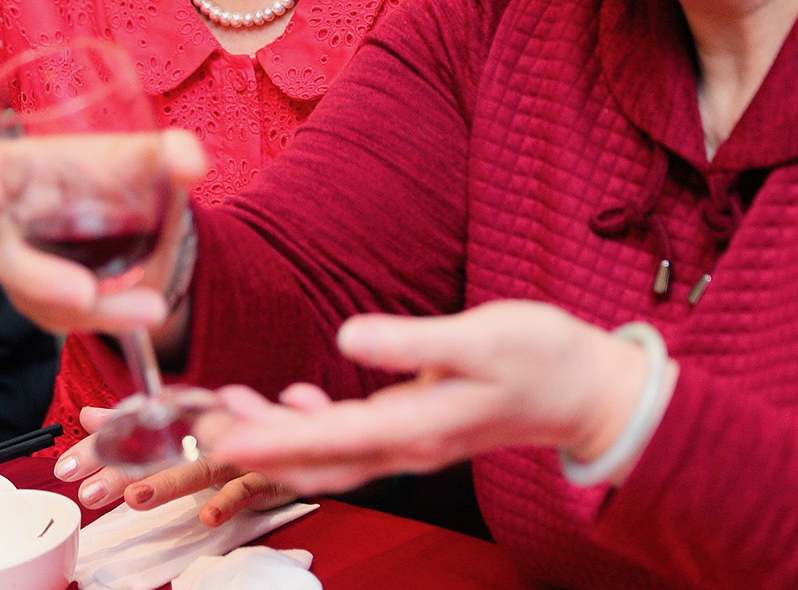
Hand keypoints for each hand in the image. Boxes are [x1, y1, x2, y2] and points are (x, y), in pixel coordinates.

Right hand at [0, 131, 207, 337]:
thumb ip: (174, 151)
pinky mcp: (38, 299)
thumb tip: (193, 162)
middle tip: (85, 296)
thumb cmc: (118, 174)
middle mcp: (8, 218)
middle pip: (4, 255)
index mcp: (20, 167)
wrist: (133, 218)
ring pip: (37, 297)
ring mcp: (20, 264)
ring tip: (150, 308)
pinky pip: (59, 318)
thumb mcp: (146, 159)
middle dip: (41, 280)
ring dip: (93, 310)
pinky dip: (102, 320)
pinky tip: (139, 312)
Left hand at [52, 406, 297, 524]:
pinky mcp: (263, 476)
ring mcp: (236, 453)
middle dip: (123, 471)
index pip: (135, 431)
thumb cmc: (235, 435)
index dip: (101, 448)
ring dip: (168, 483)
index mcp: (183, 420)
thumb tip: (90, 416)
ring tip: (136, 497)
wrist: (298, 438)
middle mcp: (205, 432)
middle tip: (89, 490)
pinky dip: (226, 502)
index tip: (67, 466)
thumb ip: (135, 424)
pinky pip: (244, 490)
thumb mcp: (182, 430)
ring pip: (198, 469)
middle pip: (159, 452)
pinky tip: (207, 516)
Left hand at [202, 300, 666, 493]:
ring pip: (333, 453)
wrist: (591, 389)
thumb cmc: (544, 357)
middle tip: (207, 425)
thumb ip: (412, 341)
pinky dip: (316, 427)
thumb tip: (347, 337)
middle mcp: (410, 444)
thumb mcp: (482, 337)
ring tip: (232, 410)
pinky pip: (354, 440)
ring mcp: (415, 440)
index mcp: (419, 426)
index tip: (223, 437)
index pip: (330, 441)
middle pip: (319, 459)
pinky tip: (298, 398)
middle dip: (259, 446)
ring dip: (280, 436)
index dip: (272, 439)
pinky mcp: (421, 426)